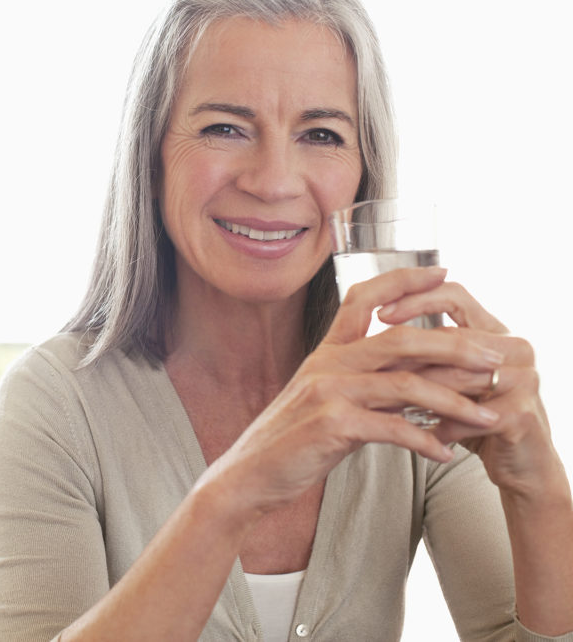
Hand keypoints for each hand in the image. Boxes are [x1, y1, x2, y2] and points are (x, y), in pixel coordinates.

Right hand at [205, 267, 501, 515]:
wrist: (251, 474)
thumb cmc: (291, 441)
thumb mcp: (326, 402)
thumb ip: (366, 386)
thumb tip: (414, 383)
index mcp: (326, 352)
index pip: (363, 298)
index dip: (403, 279)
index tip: (441, 271)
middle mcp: (327, 364)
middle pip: (400, 338)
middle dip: (455, 344)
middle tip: (494, 355)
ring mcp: (328, 392)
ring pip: (405, 384)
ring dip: (455, 401)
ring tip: (487, 416)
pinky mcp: (332, 426)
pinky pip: (393, 429)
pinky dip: (425, 441)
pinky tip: (446, 454)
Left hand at [376, 278, 566, 498]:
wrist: (520, 464)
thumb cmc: (477, 416)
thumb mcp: (450, 379)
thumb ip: (426, 354)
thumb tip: (372, 334)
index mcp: (494, 331)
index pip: (454, 296)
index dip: (417, 299)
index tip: (381, 314)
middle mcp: (514, 347)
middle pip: (452, 337)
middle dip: (408, 351)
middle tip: (373, 361)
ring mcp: (524, 379)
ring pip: (458, 376)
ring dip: (419, 391)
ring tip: (383, 400)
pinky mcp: (522, 414)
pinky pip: (470, 417)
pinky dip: (441, 427)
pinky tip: (420, 435)